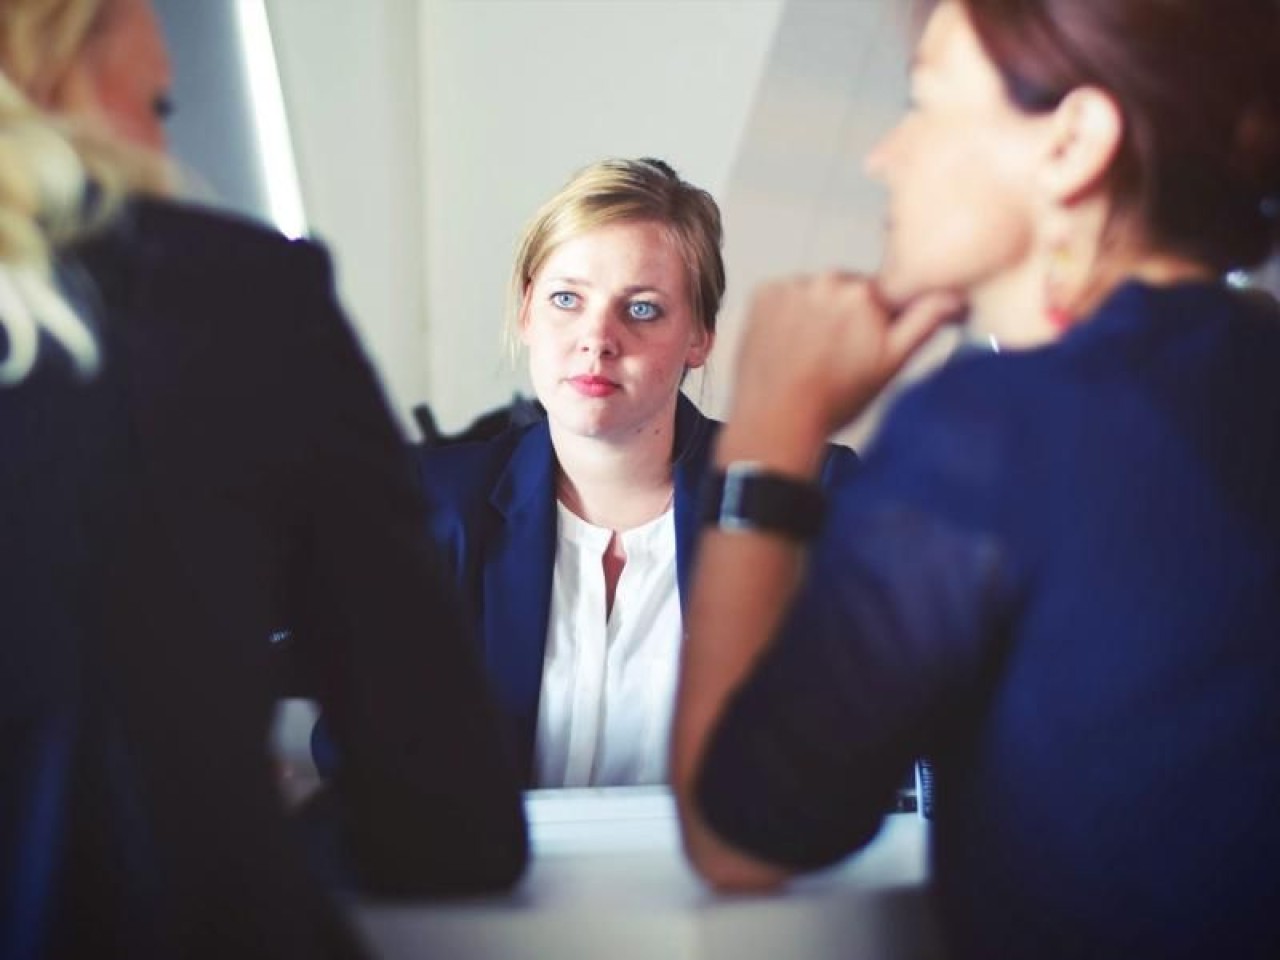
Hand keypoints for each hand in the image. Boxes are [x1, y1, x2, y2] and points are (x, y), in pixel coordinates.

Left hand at [723, 273, 960, 470]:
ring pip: (815, 293)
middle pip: (847, 290)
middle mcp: (828, 280)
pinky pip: (784, 296)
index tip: (865, 343)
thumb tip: (954, 297)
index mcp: (865, 293)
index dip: (877, 320)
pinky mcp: (763, 294)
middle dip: (846, 315)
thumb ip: (925, 322)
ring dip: (816, 313)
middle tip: (837, 355)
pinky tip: (789, 344)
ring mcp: (792, 286)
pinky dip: (787, 314)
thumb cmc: (834, 399)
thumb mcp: (891, 364)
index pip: (883, 294)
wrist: (777, 419)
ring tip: (810, 353)